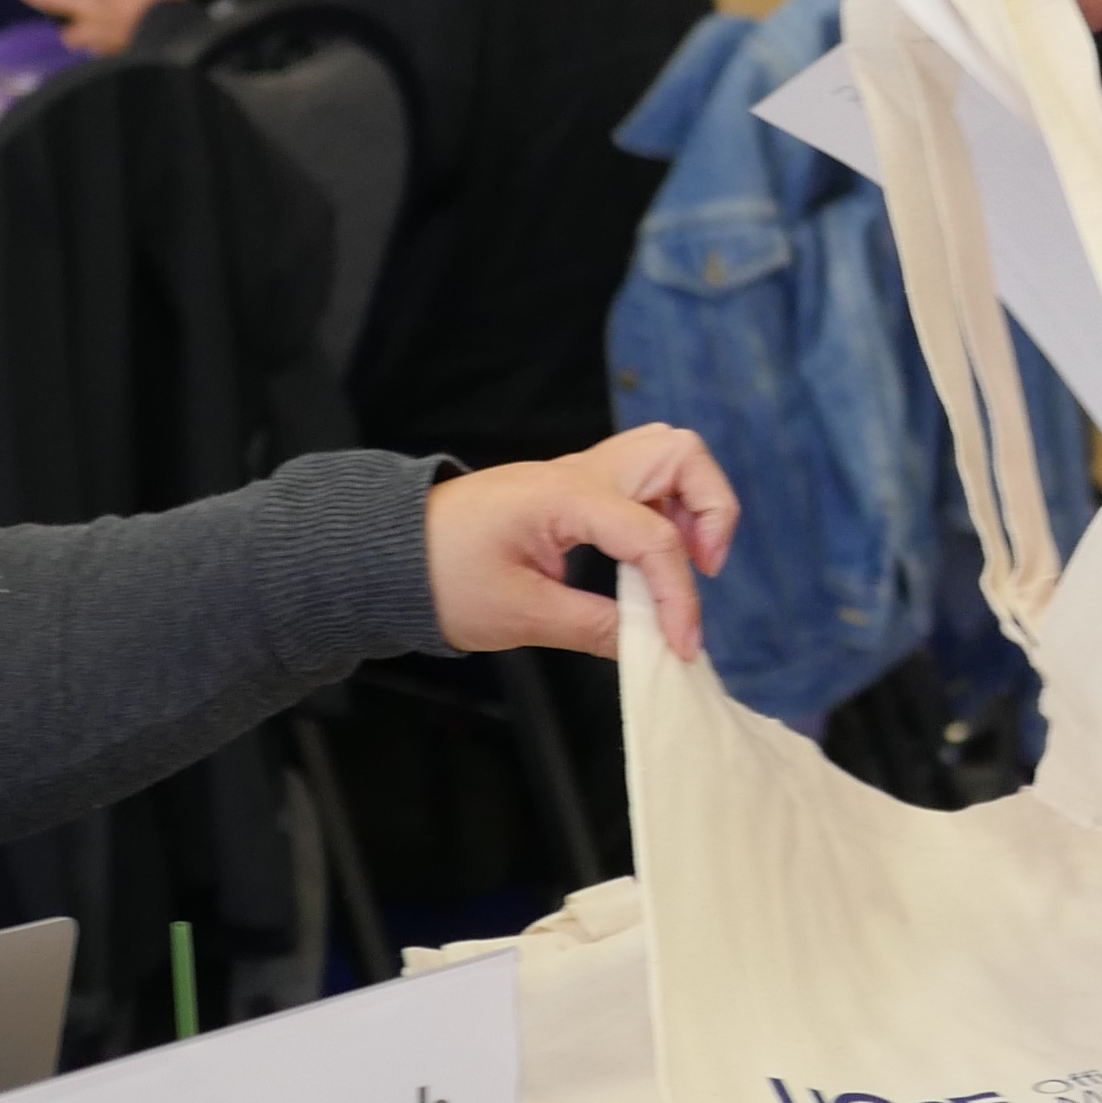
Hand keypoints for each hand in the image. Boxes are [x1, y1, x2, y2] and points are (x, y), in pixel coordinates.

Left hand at [423, 423, 739, 662]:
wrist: (388, 551)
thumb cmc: (440, 577)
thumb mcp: (519, 614)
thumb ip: (596, 628)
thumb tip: (654, 648)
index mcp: (565, 497)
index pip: (653, 538)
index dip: (679, 597)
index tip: (682, 646)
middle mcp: (582, 472)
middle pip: (682, 453)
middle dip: (713, 509)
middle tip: (703, 567)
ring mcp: (582, 474)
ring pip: (669, 454)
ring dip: (694, 503)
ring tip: (686, 559)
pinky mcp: (579, 488)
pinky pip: (645, 479)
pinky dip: (669, 510)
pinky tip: (654, 558)